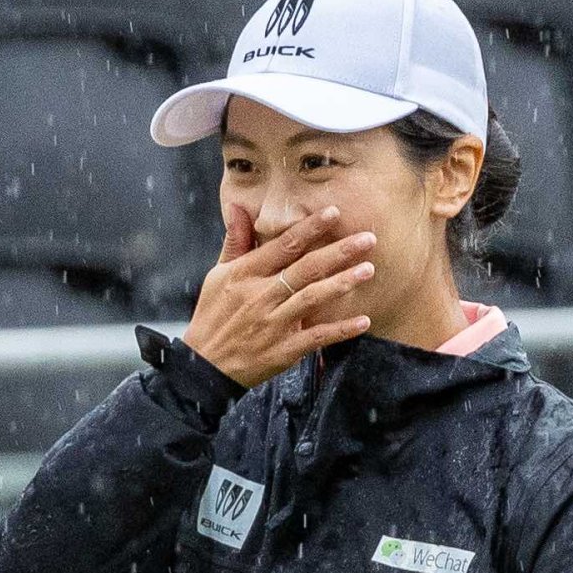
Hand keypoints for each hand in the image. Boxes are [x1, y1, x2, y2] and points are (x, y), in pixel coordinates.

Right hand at [185, 204, 377, 387]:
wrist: (204, 365)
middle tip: (368, 239)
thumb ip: (235, 242)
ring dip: (342, 284)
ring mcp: (273, 324)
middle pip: (305, 268)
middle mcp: (261, 295)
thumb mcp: (218, 275)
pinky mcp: (282, 351)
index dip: (309, 228)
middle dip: (338, 252)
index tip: (334, 213)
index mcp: (245, 273)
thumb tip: (238, 206)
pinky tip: (364, 321)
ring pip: (312, 298)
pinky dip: (340, 330)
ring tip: (369, 270)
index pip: (283, 245)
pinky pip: (315, 338)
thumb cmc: (213, 316)